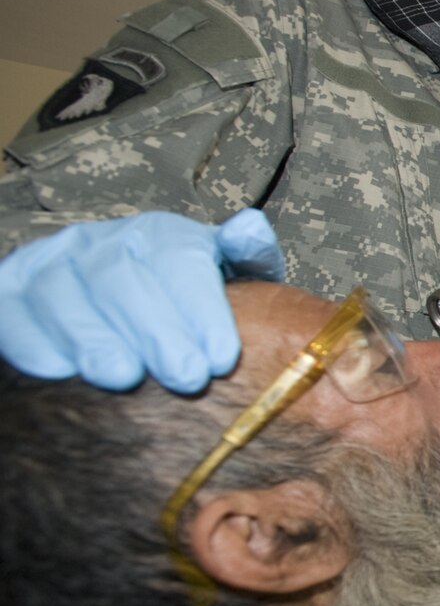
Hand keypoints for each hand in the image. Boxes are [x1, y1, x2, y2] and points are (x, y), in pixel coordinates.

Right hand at [0, 208, 284, 392]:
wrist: (105, 300)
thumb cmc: (179, 298)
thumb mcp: (224, 271)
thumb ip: (245, 254)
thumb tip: (251, 227)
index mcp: (158, 235)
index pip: (179, 262)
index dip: (201, 309)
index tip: (221, 359)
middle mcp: (98, 243)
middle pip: (122, 280)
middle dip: (156, 330)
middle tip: (186, 377)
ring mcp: (48, 265)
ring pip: (63, 293)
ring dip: (94, 337)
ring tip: (122, 378)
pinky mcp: (9, 290)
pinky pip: (12, 311)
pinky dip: (33, 340)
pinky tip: (60, 371)